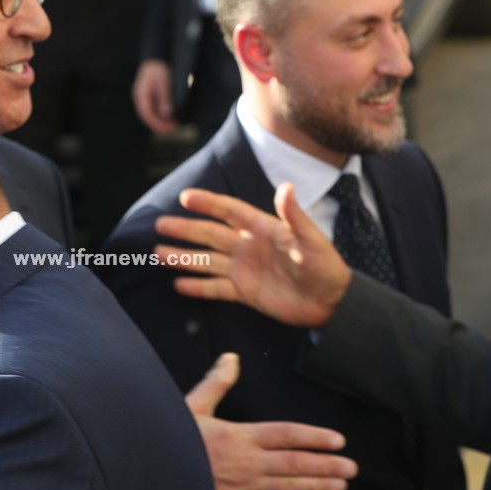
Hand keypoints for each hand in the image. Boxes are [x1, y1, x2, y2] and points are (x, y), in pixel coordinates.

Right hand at [132, 59, 179, 134]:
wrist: (157, 57)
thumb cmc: (159, 67)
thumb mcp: (163, 83)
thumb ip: (164, 98)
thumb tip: (166, 114)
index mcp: (141, 95)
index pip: (146, 114)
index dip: (157, 124)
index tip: (168, 128)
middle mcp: (141, 98)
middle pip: (148, 117)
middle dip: (160, 125)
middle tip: (173, 128)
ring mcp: (145, 98)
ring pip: (151, 115)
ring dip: (162, 121)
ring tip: (174, 124)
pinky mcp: (150, 97)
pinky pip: (154, 110)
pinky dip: (162, 115)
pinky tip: (170, 117)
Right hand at [154, 183, 351, 327]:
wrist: (331, 302)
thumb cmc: (325, 266)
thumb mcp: (312, 240)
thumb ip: (295, 215)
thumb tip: (286, 187)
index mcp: (262, 229)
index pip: (230, 211)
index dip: (208, 203)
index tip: (186, 197)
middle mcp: (248, 247)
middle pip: (211, 235)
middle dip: (185, 230)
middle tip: (161, 224)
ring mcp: (244, 270)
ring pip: (208, 261)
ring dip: (184, 257)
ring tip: (159, 253)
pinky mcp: (245, 293)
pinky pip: (216, 288)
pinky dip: (198, 287)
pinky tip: (179, 284)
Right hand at [187, 353, 356, 489]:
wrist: (154, 477)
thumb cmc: (172, 440)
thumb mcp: (192, 407)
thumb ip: (216, 383)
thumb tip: (232, 358)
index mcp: (240, 436)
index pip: (286, 434)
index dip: (314, 437)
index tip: (337, 440)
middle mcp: (248, 462)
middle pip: (295, 463)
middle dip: (326, 465)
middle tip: (352, 467)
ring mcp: (244, 487)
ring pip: (289, 487)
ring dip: (317, 487)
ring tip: (341, 485)